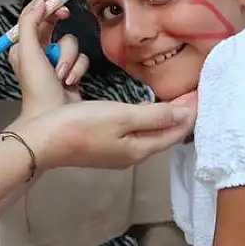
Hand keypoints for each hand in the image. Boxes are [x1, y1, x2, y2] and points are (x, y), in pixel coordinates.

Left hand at [9, 0, 88, 121]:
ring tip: (61, 73)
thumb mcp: (28, 52)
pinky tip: (69, 81)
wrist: (52, 116)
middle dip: (59, 26)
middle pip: (52, 24)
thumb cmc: (37, 86)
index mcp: (23, 46)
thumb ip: (30, 24)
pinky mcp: (72, 70)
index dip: (43, 3)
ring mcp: (56, 60)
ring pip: (70, 42)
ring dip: (68, 57)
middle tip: (64, 14)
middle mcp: (38, 51)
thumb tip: (39, 3)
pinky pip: (81, 58)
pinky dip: (77, 68)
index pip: (32, 16)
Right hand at [14, 98, 196, 170]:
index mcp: (140, 148)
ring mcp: (117, 152)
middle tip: (193, 91)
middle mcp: (132, 154)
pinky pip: (136, 132)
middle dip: (181, 115)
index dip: (191, 112)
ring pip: (150, 134)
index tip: (202, 91)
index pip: (176, 131)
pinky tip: (145, 109)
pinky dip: (148, 119)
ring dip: (164, 116)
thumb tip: (186, 115)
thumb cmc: (81, 126)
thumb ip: (154, 116)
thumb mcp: (121, 116)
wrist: (42, 141)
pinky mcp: (104, 146)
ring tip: (175, 98)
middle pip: (165, 134)